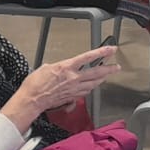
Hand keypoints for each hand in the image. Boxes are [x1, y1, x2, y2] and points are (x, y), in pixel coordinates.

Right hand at [2, 47, 119, 128]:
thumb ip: (58, 67)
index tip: (111, 49)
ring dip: (101, 79)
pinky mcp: (72, 97)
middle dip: (109, 69)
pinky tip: (92, 86)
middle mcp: (73, 78)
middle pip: (97, 73)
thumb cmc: (35, 85)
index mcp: (67, 68)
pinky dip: (90, 88)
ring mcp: (74, 89)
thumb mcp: (46, 68)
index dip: (102, 52)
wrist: (32, 100)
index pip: (88, 57)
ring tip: (106, 76)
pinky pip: (86, 91)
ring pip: (94, 83)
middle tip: (116, 66)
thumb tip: (61, 68)